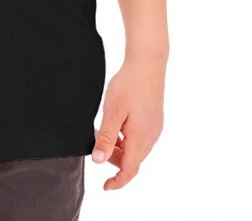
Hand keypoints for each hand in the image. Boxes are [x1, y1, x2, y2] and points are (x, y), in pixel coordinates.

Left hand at [91, 59, 164, 189]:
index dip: (117, 181)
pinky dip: (126, 138)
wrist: (147, 63)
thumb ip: (106, 138)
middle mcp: (151, 137)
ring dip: (119, 147)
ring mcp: (154, 128)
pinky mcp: (153, 119)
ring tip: (103, 130)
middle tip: (97, 143)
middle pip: (132, 160)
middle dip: (114, 159)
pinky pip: (139, 137)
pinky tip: (116, 123)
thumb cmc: (129, 85)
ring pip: (135, 149)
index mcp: (141, 138)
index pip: (130, 170)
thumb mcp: (112, 112)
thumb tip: (99, 162)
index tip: (105, 187)